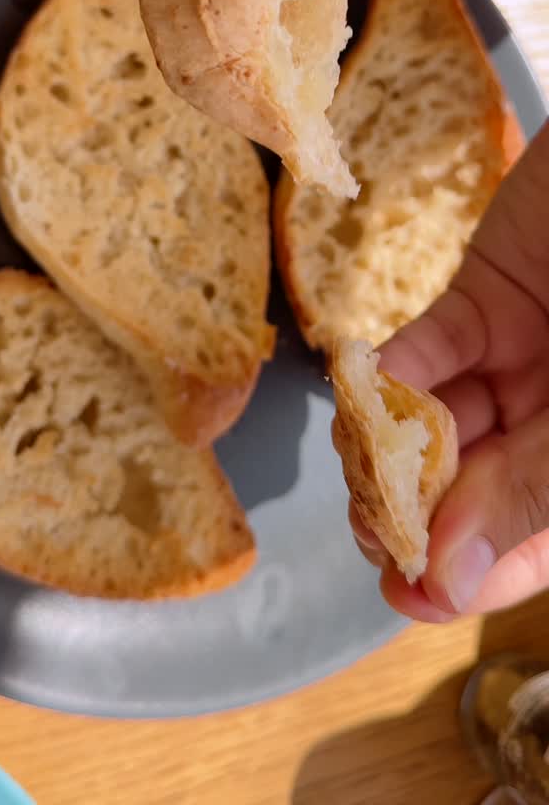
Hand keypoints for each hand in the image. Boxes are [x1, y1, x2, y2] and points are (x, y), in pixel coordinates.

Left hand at [350, 117, 548, 621]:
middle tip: (369, 529)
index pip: (541, 542)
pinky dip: (399, 369)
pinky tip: (366, 391)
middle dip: (421, 511)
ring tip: (360, 465)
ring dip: (397, 445)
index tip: (407, 595)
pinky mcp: (490, 295)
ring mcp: (532, 358)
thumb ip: (534, 486)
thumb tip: (448, 579)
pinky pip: (435, 345)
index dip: (478, 575)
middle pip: (483, 485)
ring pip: (448, 421)